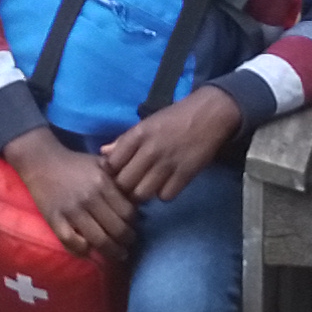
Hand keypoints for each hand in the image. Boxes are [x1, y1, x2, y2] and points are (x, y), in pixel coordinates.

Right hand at [5, 126, 135, 256]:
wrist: (41, 160)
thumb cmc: (75, 163)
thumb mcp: (101, 163)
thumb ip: (119, 178)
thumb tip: (137, 198)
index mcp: (103, 183)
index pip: (128, 212)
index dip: (134, 223)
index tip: (133, 228)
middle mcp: (90, 198)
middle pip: (117, 229)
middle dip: (127, 241)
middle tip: (128, 244)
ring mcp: (71, 211)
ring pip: (99, 240)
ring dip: (112, 251)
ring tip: (117, 254)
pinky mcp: (54, 219)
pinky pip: (71, 242)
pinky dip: (82, 250)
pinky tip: (89, 251)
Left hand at [99, 84, 245, 202]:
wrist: (209, 115)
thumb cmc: (174, 118)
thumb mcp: (146, 124)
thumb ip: (125, 140)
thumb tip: (103, 153)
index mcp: (137, 135)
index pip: (111, 164)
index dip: (111, 172)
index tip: (118, 173)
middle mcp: (149, 150)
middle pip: (124, 183)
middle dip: (125, 188)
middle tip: (132, 185)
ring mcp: (167, 163)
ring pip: (142, 194)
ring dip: (143, 193)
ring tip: (148, 187)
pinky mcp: (185, 174)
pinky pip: (165, 196)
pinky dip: (164, 194)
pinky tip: (166, 185)